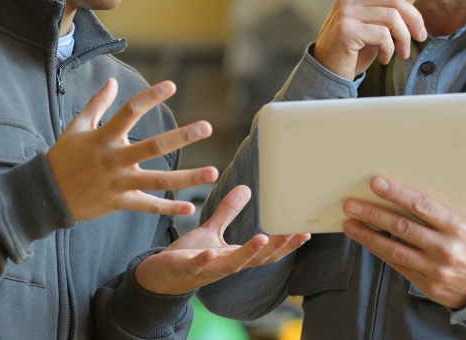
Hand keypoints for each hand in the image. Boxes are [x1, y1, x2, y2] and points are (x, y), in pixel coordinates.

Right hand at [47, 78, 218, 221]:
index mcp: (104, 138)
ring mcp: (118, 183)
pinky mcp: (120, 202)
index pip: (130, 112)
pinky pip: (148, 207)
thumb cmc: (62, 157)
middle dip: (181, 138)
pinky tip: (190, 208)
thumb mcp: (76, 127)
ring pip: (158, 181)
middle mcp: (114, 160)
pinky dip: (168, 208)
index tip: (172, 85)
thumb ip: (97, 104)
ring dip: (187, 178)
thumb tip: (111, 81)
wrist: (47, 194)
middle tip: (207, 128)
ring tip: (214, 172)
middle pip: (153, 147)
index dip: (151, 97)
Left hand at [133, 185, 310, 294]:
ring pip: (232, 264)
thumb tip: (246, 188)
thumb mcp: (212, 231)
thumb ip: (229, 212)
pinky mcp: (186, 268)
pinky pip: (197, 266)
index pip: (266, 253)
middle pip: (257, 259)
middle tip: (295, 234)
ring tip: (262, 238)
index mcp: (234, 256)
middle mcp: (226, 265)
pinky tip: (211, 253)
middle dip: (277, 248)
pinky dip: (205, 261)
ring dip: (248, 253)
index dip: (286, 245)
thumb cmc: (188, 255)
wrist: (160, 276)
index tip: (305, 232)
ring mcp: (207, 269)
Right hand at [311, 0, 433, 79]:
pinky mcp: (347, 31)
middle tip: (421, 37)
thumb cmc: (352, 51)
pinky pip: (382, 35)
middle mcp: (347, 0)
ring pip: (392, 17)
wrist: (327, 72)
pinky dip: (390, 49)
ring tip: (402, 52)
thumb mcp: (373, 27)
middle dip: (415, 19)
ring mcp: (345, 14)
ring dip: (404, 37)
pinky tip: (384, 58)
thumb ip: (388, 10)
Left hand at [342, 177, 465, 308]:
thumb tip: (400, 196)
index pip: (421, 206)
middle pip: (402, 227)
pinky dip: (378, 251)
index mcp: (456, 227)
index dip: (397, 194)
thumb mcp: (462, 225)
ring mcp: (435, 268)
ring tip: (350, 224)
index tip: (376, 183)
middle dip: (373, 214)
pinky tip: (365, 240)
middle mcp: (445, 247)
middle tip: (351, 205)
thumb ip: (435, 214)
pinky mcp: (426, 284)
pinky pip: (397, 265)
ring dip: (368, 235)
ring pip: (394, 249)